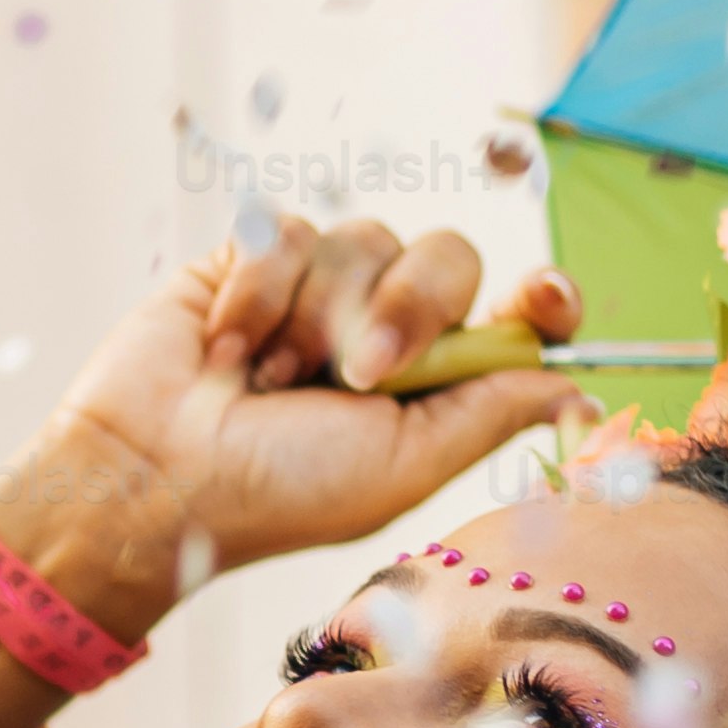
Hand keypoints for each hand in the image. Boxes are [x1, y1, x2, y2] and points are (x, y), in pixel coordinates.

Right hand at [0, 218, 585, 640]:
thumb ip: (487, 414)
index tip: (545, 297)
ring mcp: (318, 292)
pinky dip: (259, 296)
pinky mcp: (253, 261)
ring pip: (366, 242)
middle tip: (360, 371)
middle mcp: (384, 330)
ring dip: (318, 318)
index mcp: (433, 384)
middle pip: (448, 260)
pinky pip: (290, 234)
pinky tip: (226, 349)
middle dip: (411, 307)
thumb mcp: (401, 467)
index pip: (511, 317)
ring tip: (269, 380)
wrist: (151, 474)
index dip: (541, 298)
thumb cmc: (274, 493)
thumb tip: (577, 391)